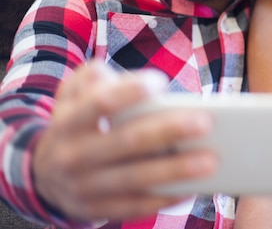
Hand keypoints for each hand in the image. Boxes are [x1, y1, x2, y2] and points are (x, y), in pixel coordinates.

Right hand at [32, 61, 216, 222]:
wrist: (44, 173)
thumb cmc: (77, 120)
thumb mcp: (73, 93)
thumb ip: (94, 76)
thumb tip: (136, 82)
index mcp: (70, 120)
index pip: (100, 102)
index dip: (129, 91)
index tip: (161, 82)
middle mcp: (74, 154)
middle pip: (128, 141)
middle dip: (168, 131)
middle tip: (205, 123)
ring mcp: (84, 186)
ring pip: (136, 178)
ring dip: (176, 171)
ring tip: (211, 161)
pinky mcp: (97, 209)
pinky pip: (135, 206)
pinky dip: (164, 197)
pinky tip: (193, 188)